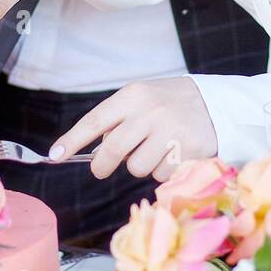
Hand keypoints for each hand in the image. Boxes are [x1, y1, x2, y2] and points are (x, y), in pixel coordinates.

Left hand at [48, 77, 218, 180]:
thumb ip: (118, 119)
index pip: (94, 120)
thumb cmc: (169, 103)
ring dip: (141, 165)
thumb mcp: (142, 99)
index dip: (72, 140)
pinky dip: (163, 169)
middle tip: (102, 168)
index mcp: (132, 96)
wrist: (216, 104)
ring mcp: (168, 131)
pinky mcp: (185, 151)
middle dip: (102, 165)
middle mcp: (148, 112)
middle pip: (111, 151)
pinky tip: (174, 153)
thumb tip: (91, 149)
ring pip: (136, 167)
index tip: (54, 155)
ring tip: (155, 149)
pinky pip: (160, 174)